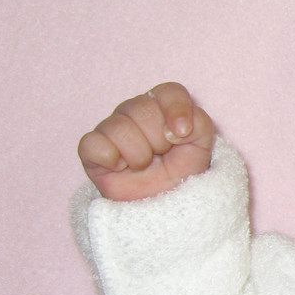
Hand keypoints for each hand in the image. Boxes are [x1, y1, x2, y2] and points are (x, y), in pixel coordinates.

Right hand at [78, 82, 215, 200]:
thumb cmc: (181, 170)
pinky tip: (119, 167)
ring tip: (142, 164)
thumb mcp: (202, 146)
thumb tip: (173, 128)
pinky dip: (111, 159)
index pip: (168, 92)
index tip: (180, 136)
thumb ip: (199, 124)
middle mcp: (134, 110)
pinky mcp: (91, 148)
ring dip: (138, 155)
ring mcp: (111, 127)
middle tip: (160, 156)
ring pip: (120, 128)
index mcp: (162, 105)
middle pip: (143, 109)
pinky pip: (93, 143)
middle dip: (158, 141)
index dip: (176, 111)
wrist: (165, 202)